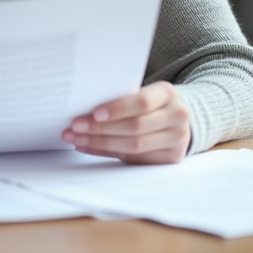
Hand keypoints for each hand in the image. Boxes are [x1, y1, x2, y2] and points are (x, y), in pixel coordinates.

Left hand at [61, 81, 191, 163]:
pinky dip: (106, 152)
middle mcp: (177, 116)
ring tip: (76, 138)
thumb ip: (123, 101)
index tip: (94, 114)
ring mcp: (177, 140)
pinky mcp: (171, 159)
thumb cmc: (151, 104)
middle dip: (101, 128)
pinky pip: (133, 158)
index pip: (141, 102)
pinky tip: (88, 146)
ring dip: (99, 143)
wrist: (176, 120)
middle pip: (135, 127)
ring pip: (133, 146)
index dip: (118, 109)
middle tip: (75, 127)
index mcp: (167, 94)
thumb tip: (84, 110)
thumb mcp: (143, 94)